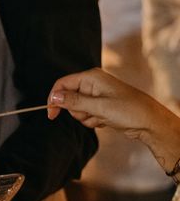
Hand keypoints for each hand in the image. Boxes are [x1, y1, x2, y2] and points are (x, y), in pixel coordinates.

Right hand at [48, 68, 179, 172]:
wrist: (149, 122)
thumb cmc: (128, 110)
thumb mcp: (98, 106)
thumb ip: (73, 101)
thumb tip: (54, 97)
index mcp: (91, 77)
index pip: (62, 84)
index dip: (55, 98)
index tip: (51, 114)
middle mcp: (92, 84)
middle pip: (68, 98)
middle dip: (76, 111)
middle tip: (90, 114)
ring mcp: (96, 95)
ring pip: (76, 109)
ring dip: (85, 117)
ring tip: (101, 117)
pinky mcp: (100, 106)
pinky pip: (86, 114)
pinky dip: (92, 120)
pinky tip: (105, 120)